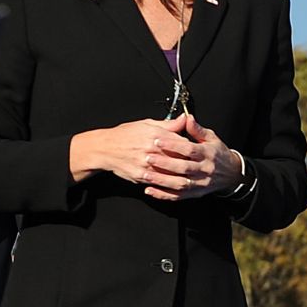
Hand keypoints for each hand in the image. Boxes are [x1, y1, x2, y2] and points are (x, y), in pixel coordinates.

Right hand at [70, 112, 240, 200]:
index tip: (200, 150)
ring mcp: (146, 165)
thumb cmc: (125, 134)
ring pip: (170, 174)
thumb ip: (168, 124)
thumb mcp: (147, 123)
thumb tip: (185, 119)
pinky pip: (158, 183)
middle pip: (179, 159)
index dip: (192, 148)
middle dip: (191, 164)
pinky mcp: (141, 176)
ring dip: (182, 177)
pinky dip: (168, 186)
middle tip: (202, 167)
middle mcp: (153, 151)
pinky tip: (175, 186)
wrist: (105, 149)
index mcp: (156, 135)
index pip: (181, 142)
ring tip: (192, 178)